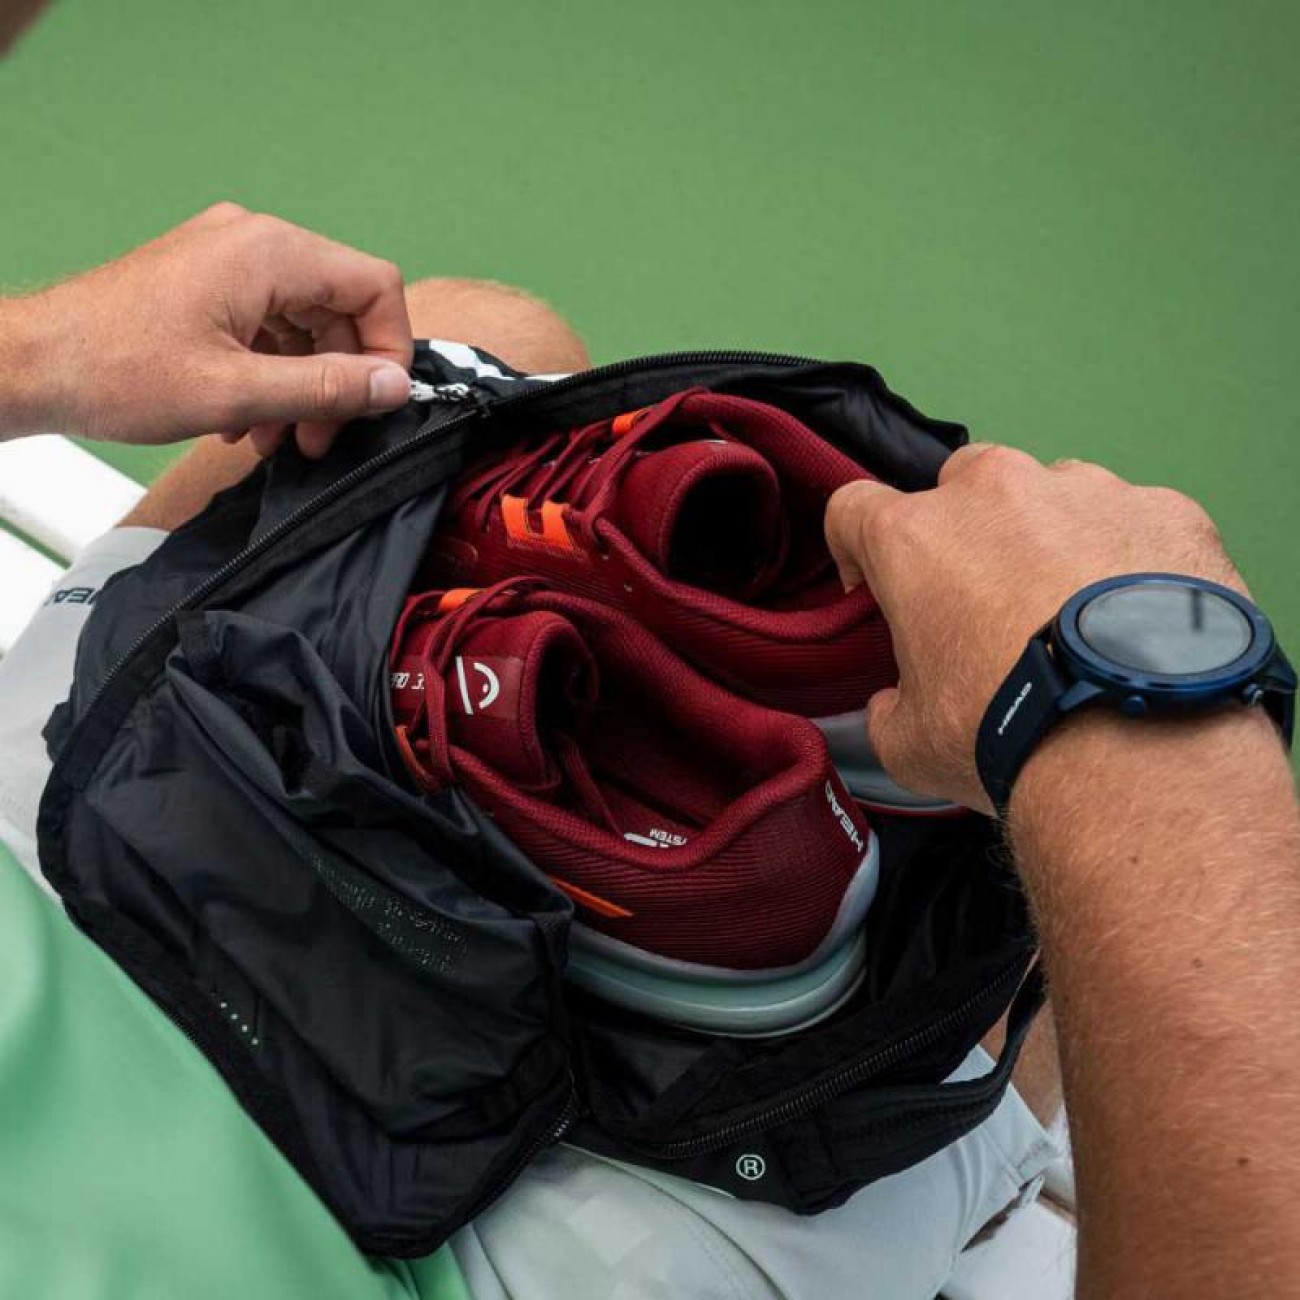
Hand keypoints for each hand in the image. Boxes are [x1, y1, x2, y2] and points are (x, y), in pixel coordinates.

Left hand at [4, 203, 412, 457]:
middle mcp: (253, 242)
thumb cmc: (116, 369)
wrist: (34, 364)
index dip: (388, 348)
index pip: (373, 286)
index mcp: (269, 252)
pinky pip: (267, 324)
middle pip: (340, 308)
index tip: (376, 400)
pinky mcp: (207, 282)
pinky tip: (249, 418)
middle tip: (320, 436)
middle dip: (338, 378)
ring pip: (303, 323)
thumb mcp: (238, 391)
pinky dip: (270, 372)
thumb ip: (327, 387)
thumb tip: (394, 386)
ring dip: (302, 385)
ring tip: (279, 437)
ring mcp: (227, 259)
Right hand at [824, 445, 1246, 811]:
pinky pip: (1133, 518)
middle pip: (960, 484)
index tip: (876, 589)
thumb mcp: (911, 744)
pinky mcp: (1164, 508)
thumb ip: (887, 711)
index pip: (853, 508)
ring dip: (1049, 535)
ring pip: (1051, 492)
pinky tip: (1139, 615)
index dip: (856, 549)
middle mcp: (994, 492)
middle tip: (986, 603)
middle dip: (964, 531)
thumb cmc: (1009, 733)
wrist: (1142, 741)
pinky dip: (1129, 555)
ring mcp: (1086, 489)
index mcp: (914, 538)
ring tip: (1073, 612)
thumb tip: (891, 707)